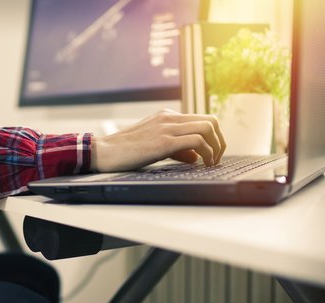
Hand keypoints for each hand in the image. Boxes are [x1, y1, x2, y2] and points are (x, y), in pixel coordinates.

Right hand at [90, 110, 225, 171]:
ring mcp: (166, 128)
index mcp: (166, 116)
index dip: (214, 136)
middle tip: (217, 159)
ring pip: (208, 128)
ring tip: (212, 163)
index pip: (202, 118)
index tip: (213, 153)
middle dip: (220, 141)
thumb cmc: (125, 151)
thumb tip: (196, 157)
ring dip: (217, 147)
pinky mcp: (163, 141)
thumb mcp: (153, 145)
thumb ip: (176, 149)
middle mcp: (169, 118)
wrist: (103, 152)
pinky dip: (207, 153)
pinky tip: (202, 165)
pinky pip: (197, 141)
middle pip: (211, 120)